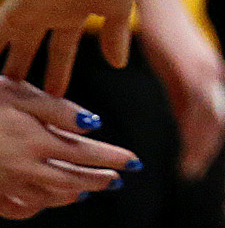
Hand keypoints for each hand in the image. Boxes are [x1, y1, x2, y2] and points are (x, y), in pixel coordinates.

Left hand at [0, 0, 149, 93]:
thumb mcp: (117, 10)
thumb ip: (114, 36)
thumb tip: (118, 63)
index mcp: (76, 13)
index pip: (62, 49)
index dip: (59, 71)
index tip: (56, 94)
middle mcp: (51, 13)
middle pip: (30, 48)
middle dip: (22, 71)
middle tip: (13, 97)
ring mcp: (32, 10)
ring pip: (8, 44)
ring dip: (1, 66)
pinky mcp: (16, 8)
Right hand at [0, 77, 137, 218]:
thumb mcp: (19, 93)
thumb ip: (57, 110)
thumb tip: (94, 125)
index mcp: (35, 141)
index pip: (86, 154)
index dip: (113, 158)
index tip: (134, 162)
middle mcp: (22, 168)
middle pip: (70, 180)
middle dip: (98, 180)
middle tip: (117, 180)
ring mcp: (3, 184)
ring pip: (46, 198)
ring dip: (71, 195)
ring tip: (87, 191)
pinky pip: (18, 209)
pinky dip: (36, 207)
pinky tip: (44, 202)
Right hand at [128, 0, 224, 178]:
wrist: (153, 1)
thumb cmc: (157, 33)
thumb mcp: (170, 70)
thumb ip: (179, 94)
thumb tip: (183, 122)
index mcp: (210, 73)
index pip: (217, 114)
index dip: (211, 141)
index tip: (199, 164)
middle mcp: (214, 72)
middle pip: (220, 120)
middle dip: (210, 150)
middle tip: (196, 174)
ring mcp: (207, 69)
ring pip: (213, 116)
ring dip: (203, 145)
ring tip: (191, 167)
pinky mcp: (194, 66)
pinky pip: (200, 104)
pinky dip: (196, 127)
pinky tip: (188, 144)